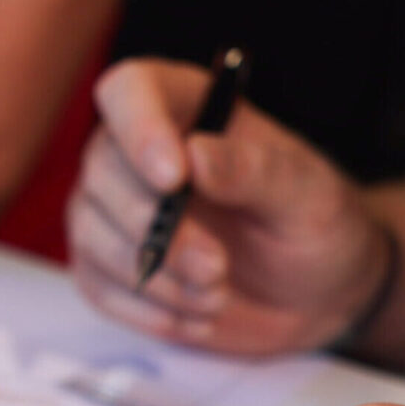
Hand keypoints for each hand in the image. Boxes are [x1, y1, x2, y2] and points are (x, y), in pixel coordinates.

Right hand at [68, 59, 394, 354]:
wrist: (311, 295)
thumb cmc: (312, 228)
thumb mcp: (308, 196)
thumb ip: (256, 172)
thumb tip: (196, 156)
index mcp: (186, 108)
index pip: (131, 90)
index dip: (140, 128)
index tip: (174, 179)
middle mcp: (133, 152)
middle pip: (102, 170)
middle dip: (156, 229)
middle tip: (216, 267)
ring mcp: (110, 211)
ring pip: (92, 233)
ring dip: (155, 276)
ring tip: (217, 296)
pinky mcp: (104, 266)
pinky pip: (98, 286)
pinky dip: (148, 309)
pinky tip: (197, 314)